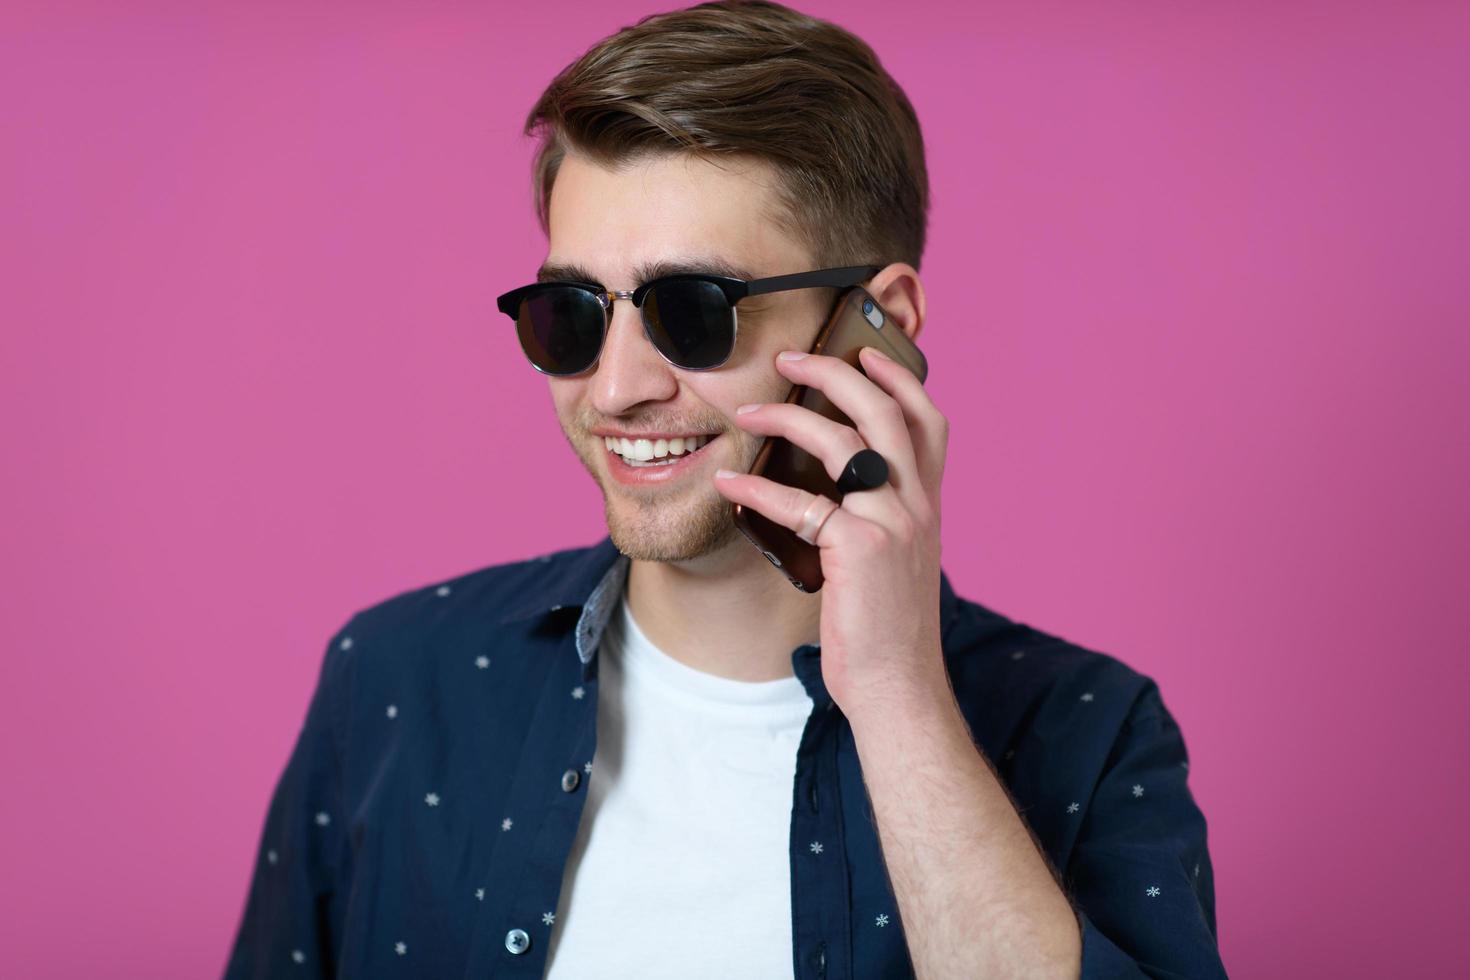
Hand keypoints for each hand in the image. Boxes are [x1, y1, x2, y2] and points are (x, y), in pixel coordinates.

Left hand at [712, 346, 950, 716]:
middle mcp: (916, 504)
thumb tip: (835, 488)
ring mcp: (892, 523)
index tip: (866, 351)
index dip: (899, 378)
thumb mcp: (897, 560)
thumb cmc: (885, 627)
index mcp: (927, 503)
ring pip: (844, 441)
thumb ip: (881, 517)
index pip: (928, 420)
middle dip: (836, 373)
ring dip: (789, 417)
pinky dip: (757, 490)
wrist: (897, 685)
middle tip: (791, 359)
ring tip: (748, 411)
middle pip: (886, 411)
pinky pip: (800, 503)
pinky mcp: (859, 549)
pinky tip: (729, 485)